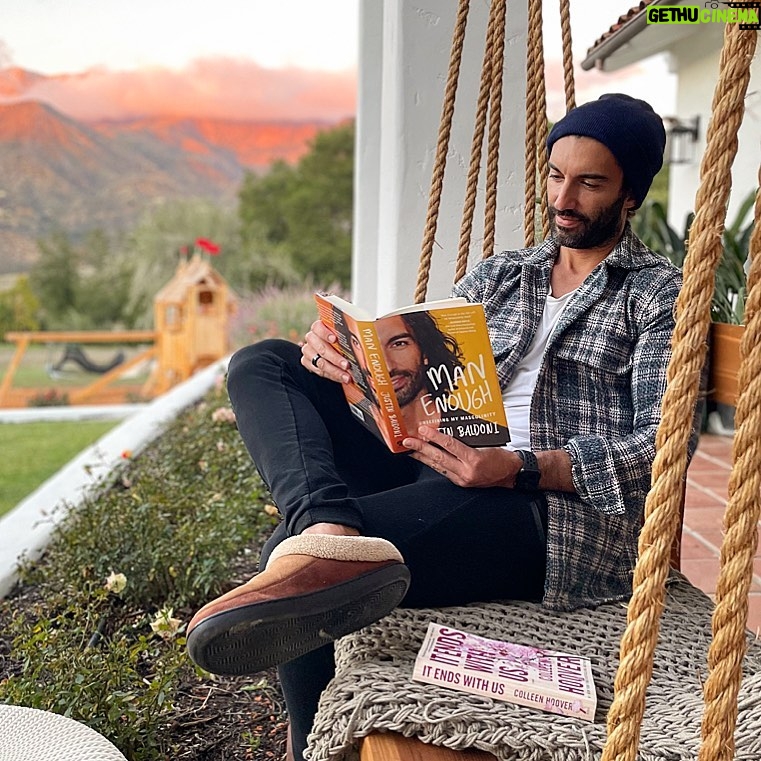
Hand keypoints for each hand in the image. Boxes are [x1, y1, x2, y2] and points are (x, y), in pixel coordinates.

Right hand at [301, 319, 352, 383]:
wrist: (331, 345)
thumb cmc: (340, 337)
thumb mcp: (344, 332)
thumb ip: (350, 333)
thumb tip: (366, 334)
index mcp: (319, 327)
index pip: (318, 327)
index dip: (325, 333)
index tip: (335, 339)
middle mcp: (312, 338)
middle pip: (321, 348)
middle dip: (335, 358)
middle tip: (347, 365)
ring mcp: (308, 351)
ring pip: (320, 362)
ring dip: (335, 370)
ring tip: (347, 376)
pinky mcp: (307, 362)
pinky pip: (319, 371)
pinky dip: (332, 376)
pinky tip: (342, 378)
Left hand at [403, 425, 522, 488]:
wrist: (512, 474)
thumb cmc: (501, 456)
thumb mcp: (486, 443)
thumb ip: (467, 439)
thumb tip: (447, 430)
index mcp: (474, 459)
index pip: (450, 445)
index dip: (435, 437)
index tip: (423, 429)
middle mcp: (467, 471)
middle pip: (439, 458)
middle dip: (421, 448)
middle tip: (407, 442)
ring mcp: (463, 479)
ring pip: (438, 466)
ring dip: (422, 457)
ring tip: (410, 450)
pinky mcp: (462, 483)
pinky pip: (444, 472)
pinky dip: (433, 464)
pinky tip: (425, 458)